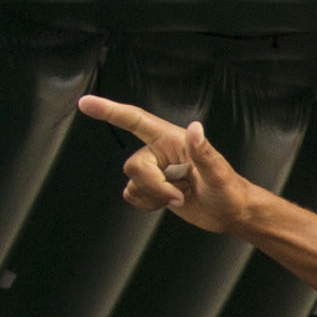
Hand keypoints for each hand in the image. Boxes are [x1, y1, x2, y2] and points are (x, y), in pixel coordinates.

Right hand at [79, 95, 262, 234]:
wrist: (230, 213)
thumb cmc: (229, 190)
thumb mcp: (219, 173)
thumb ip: (204, 152)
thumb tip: (196, 128)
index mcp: (172, 139)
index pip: (135, 120)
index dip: (109, 110)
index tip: (85, 103)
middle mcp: (159, 151)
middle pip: (133, 166)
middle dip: (153, 186)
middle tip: (179, 197)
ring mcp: (155, 170)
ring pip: (132, 183)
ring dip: (153, 196)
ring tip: (179, 198)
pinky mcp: (152, 188)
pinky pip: (132, 196)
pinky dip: (149, 204)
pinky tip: (170, 203)